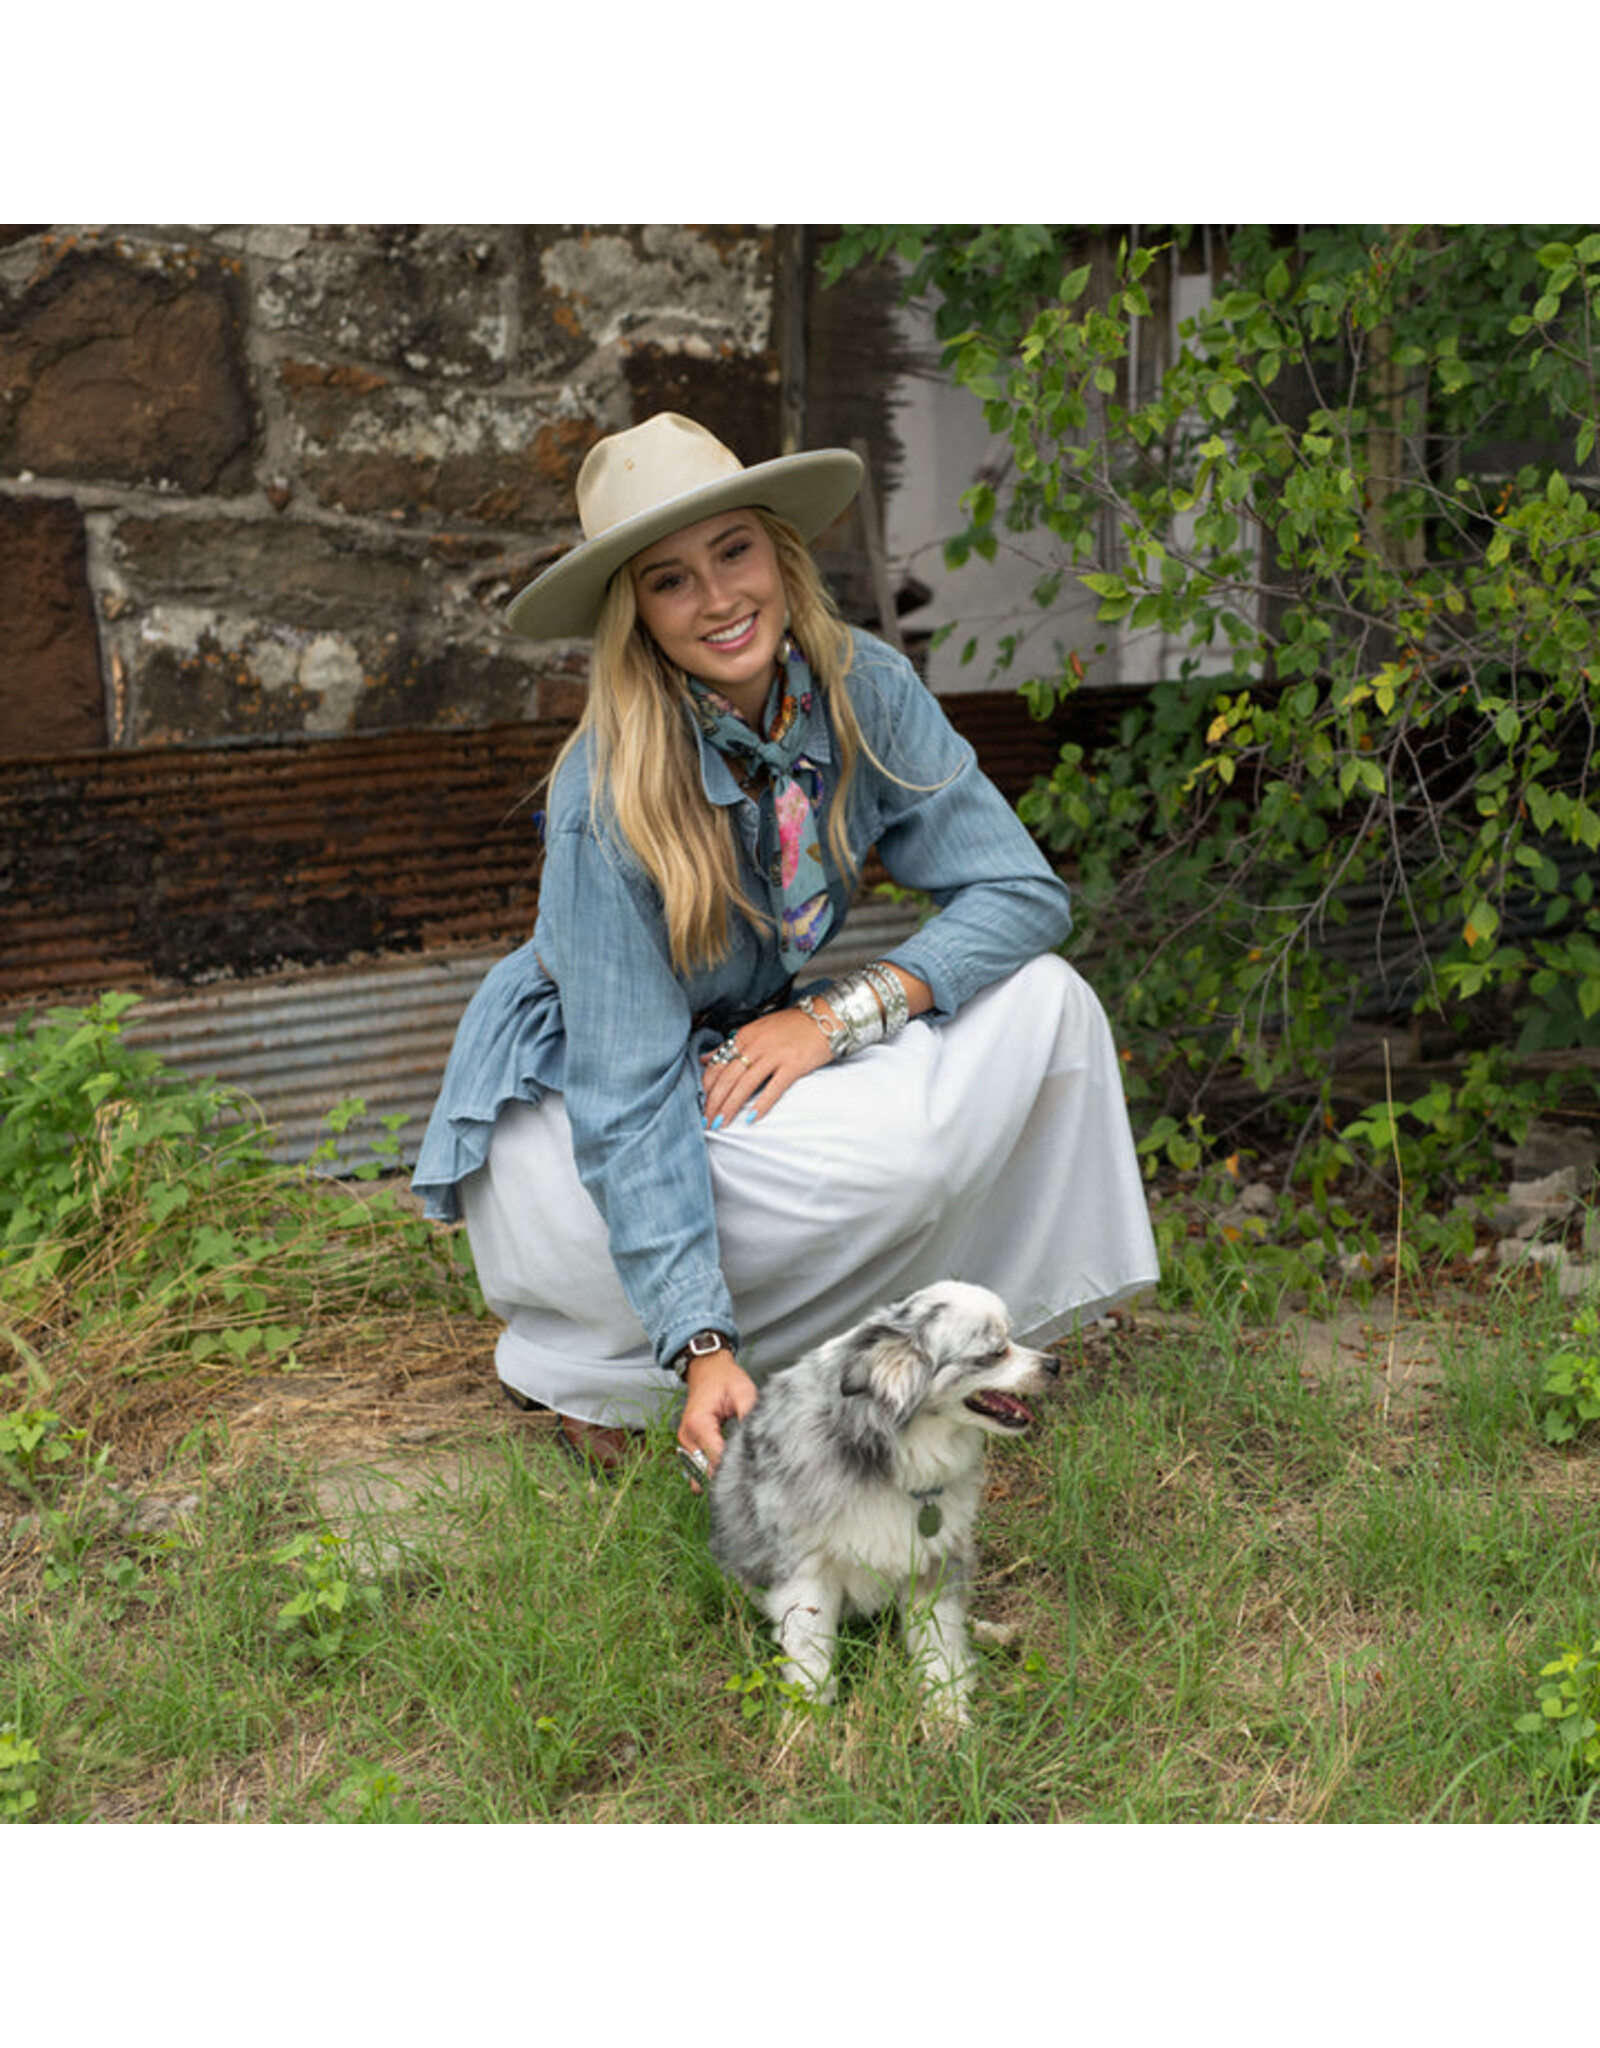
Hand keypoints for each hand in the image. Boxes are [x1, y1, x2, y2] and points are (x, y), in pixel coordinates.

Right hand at [677, 1347, 756, 1486]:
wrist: (708, 1369)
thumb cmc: (724, 1378)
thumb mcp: (743, 1391)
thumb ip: (749, 1414)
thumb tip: (757, 1439)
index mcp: (698, 1424)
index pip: (716, 1459)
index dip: (736, 1464)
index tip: (753, 1464)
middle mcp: (687, 1436)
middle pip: (707, 1470)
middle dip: (728, 1472)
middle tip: (749, 1468)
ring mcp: (685, 1442)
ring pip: (701, 1473)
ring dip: (718, 1473)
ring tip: (738, 1466)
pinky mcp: (689, 1445)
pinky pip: (698, 1466)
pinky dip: (712, 1468)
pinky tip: (728, 1463)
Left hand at [699, 1004, 835, 1129]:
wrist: (826, 1017)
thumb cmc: (792, 1025)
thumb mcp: (756, 1029)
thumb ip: (730, 1045)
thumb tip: (705, 1059)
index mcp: (745, 1036)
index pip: (718, 1065)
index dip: (707, 1088)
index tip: (702, 1104)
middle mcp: (756, 1045)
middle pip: (728, 1078)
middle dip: (714, 1102)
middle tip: (706, 1121)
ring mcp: (775, 1055)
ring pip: (745, 1085)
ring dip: (730, 1107)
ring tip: (721, 1123)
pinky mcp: (793, 1065)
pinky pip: (773, 1088)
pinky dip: (761, 1105)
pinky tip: (751, 1118)